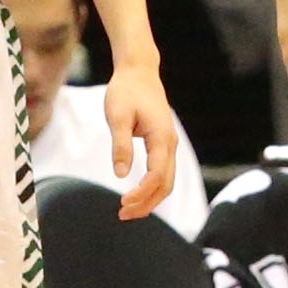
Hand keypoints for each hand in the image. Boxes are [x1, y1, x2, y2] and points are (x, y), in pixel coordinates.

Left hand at [105, 65, 185, 221]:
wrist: (138, 71)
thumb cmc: (126, 91)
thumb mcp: (117, 116)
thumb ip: (120, 145)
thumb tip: (121, 175)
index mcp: (161, 138)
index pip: (156, 176)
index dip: (140, 194)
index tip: (121, 203)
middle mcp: (170, 143)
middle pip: (165, 185)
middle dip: (146, 204)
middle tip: (123, 215)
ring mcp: (169, 144)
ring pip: (166, 181)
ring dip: (150, 198)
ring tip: (127, 211)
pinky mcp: (163, 143)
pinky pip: (163, 172)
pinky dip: (152, 188)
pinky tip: (137, 194)